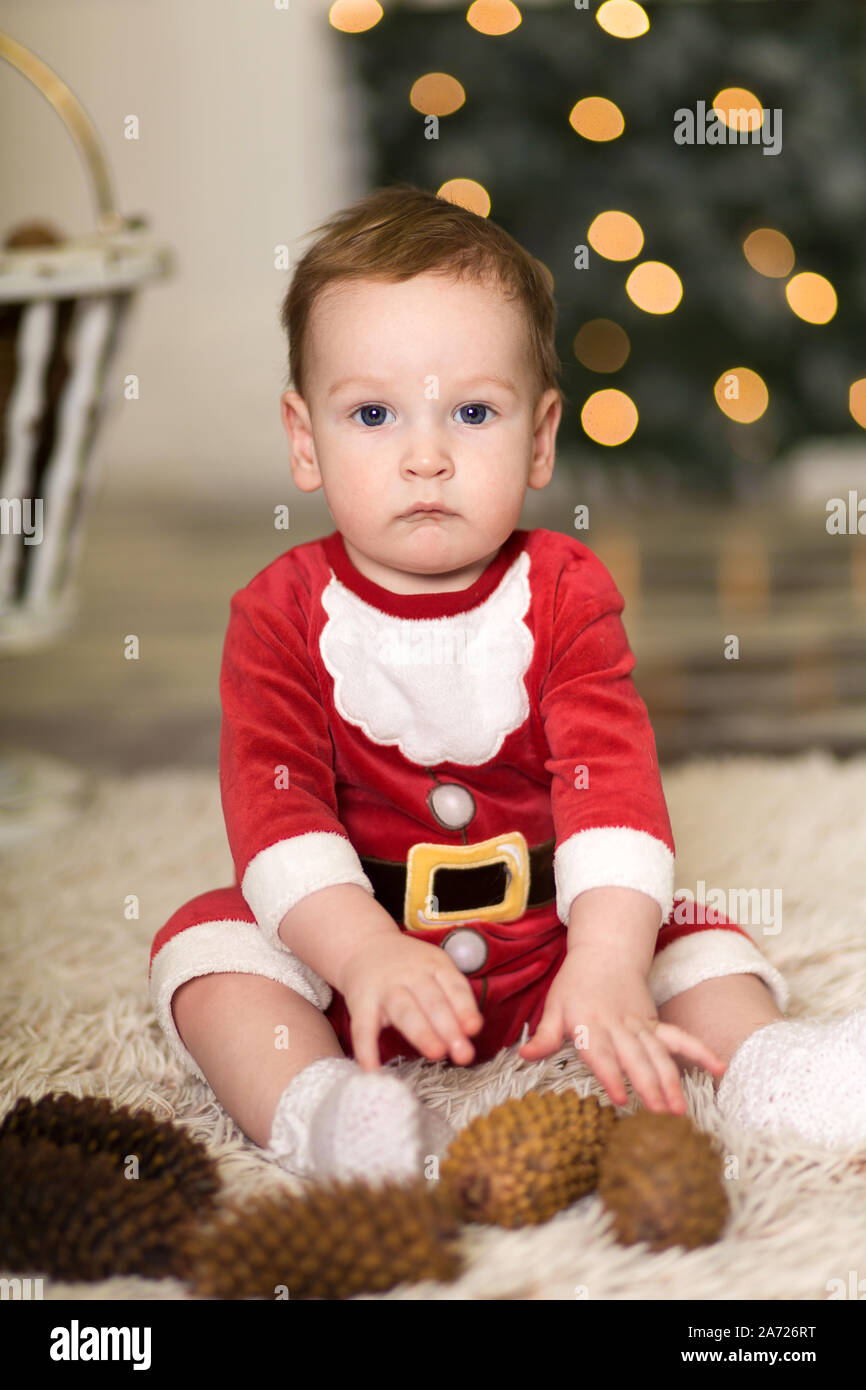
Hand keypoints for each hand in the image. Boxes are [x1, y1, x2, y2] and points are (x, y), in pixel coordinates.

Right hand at [337, 933, 484, 1070]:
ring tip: (437, 1053)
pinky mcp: (361, 1002)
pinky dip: (366, 1049)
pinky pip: (363, 1026)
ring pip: (404, 1011)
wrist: (362, 946)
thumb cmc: (407, 967)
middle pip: (432, 1001)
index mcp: (434, 965)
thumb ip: (453, 998)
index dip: (465, 1008)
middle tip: (463, 1054)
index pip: (454, 987)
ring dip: (422, 1033)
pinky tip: (373, 1069)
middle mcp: (410, 974)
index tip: (474, 1029)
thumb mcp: (434, 970)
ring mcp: (384, 988)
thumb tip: (470, 1031)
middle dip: (449, 1027)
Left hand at [517, 949, 726, 1112]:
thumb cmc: (575, 983)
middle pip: (636, 1058)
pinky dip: (700, 1051)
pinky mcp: (654, 1024)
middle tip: (659, 1115)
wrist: (605, 952)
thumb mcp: (553, 1006)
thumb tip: (524, 1057)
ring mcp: (640, 1025)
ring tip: (680, 1110)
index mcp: (589, 1023)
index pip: (600, 1052)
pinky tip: (718, 1067)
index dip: (610, 1075)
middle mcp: (618, 1026)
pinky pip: (679, 1038)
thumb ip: (542, 1036)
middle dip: (648, 1086)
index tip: (620, 1097)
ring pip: (659, 1054)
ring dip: (672, 1081)